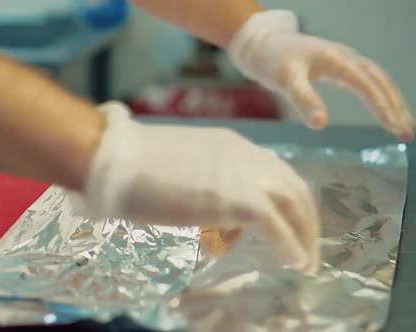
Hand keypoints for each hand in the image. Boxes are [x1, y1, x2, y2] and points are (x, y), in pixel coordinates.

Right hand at [68, 102, 319, 273]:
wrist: (116, 159)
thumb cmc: (132, 162)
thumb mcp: (177, 165)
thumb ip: (199, 182)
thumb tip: (204, 209)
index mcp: (229, 145)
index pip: (273, 170)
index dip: (284, 198)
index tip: (286, 220)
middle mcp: (245, 155)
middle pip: (293, 186)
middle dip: (305, 219)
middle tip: (305, 246)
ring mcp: (244, 176)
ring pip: (294, 204)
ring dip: (304, 236)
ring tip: (303, 261)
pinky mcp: (239, 200)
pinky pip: (277, 227)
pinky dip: (290, 246)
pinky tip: (294, 262)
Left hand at [228, 10, 412, 140]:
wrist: (262, 44)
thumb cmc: (272, 60)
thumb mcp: (285, 81)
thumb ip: (304, 100)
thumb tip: (321, 125)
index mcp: (336, 60)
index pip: (367, 85)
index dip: (382, 107)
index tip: (394, 128)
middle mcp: (346, 57)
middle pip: (380, 81)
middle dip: (395, 106)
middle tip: (407, 132)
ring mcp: (344, 59)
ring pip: (377, 78)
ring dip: (392, 100)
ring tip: (402, 124)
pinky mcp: (339, 65)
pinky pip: (368, 78)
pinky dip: (380, 93)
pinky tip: (384, 108)